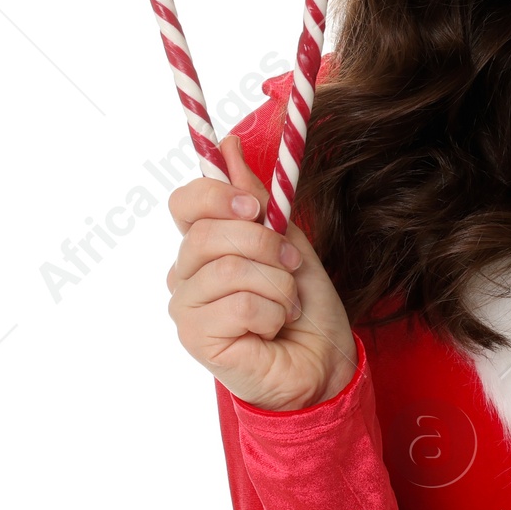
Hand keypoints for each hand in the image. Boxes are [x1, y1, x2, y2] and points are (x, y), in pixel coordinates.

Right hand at [165, 132, 357, 411]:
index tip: (256, 208)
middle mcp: (185, 276)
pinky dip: (273, 314)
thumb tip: (230, 145)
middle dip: (267, 247)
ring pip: (231, 270)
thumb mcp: (290, 242)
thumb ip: (260, 201)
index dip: (220, 196)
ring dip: (278, 286)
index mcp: (204, 247)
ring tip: (286, 305)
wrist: (324, 364)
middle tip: (289, 268)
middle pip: (211, 233)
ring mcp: (187, 309)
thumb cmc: (305, 308)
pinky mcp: (198, 339)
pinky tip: (274, 329)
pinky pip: (240, 305)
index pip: (186, 203)